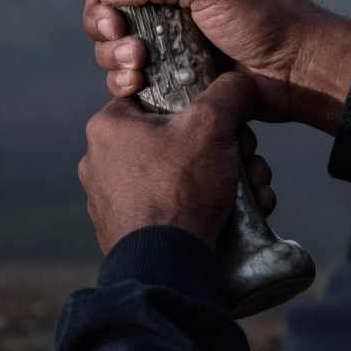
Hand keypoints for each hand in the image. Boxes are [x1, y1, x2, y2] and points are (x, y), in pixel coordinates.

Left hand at [79, 73, 273, 253]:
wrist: (166, 268)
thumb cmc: (179, 189)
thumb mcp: (210, 125)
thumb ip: (227, 92)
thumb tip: (240, 82)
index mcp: (107, 126)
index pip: (155, 97)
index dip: (197, 105)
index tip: (223, 122)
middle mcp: (100, 161)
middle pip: (176, 140)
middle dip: (222, 152)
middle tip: (245, 162)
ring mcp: (111, 200)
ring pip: (178, 177)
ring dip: (221, 182)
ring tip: (251, 193)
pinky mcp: (125, 233)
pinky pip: (170, 210)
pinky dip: (201, 210)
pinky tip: (233, 219)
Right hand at [82, 0, 350, 133]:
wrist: (301, 70)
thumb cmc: (265, 15)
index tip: (100, 1)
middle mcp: (177, 4)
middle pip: (116, 12)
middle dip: (106, 25)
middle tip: (117, 34)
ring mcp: (176, 43)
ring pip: (120, 48)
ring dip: (114, 55)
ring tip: (135, 64)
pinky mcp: (177, 76)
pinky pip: (137, 78)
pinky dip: (126, 81)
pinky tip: (134, 84)